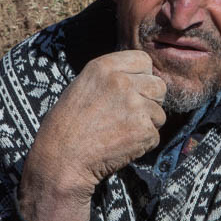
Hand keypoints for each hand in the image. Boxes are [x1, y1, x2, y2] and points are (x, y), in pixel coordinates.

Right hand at [20, 51, 165, 220]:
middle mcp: (122, 82)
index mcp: (103, 67)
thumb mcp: (81, 87)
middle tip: (129, 116)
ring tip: (120, 133)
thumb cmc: (66, 127)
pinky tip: (121, 146)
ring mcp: (135, 106)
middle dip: (149, 101)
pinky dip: (142, 144)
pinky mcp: (144, 130)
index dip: (141, 76)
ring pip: (159, 113)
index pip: (144, 60)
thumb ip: (110, 78)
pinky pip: (155, 135)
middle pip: (158, 85)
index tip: (132, 90)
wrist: (62, 160)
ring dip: (146, 125)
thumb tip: (138, 78)